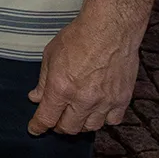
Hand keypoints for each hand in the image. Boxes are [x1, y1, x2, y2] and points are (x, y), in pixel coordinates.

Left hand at [28, 13, 141, 134]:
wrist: (111, 28)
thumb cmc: (79, 36)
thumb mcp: (51, 55)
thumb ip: (43, 81)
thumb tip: (36, 98)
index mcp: (61, 88)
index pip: (46, 119)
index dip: (38, 127)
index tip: (35, 129)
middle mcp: (83, 99)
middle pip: (68, 128)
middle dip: (58, 126)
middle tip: (57, 118)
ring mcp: (105, 101)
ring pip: (90, 127)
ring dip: (81, 123)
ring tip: (77, 113)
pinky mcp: (122, 99)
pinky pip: (112, 121)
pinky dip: (104, 118)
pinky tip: (99, 109)